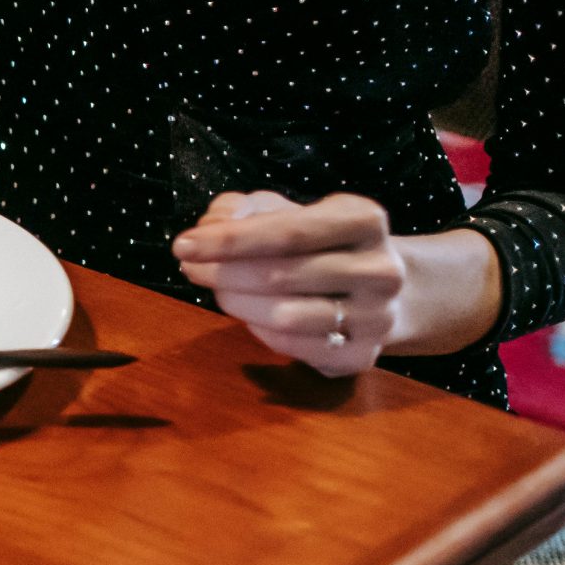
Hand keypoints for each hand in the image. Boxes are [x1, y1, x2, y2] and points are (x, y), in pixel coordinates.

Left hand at [172, 193, 502, 374]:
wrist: (379, 290)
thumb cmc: (318, 243)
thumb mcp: (286, 211)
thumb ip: (242, 209)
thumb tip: (210, 225)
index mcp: (365, 220)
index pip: (289, 231)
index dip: (230, 240)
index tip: (183, 245)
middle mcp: (381, 270)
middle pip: (281, 275)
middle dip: (223, 272)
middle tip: (190, 268)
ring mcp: (377, 317)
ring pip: (285, 317)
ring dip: (235, 303)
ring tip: (218, 290)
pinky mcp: (362, 355)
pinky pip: (293, 348)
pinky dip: (258, 331)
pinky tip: (249, 315)